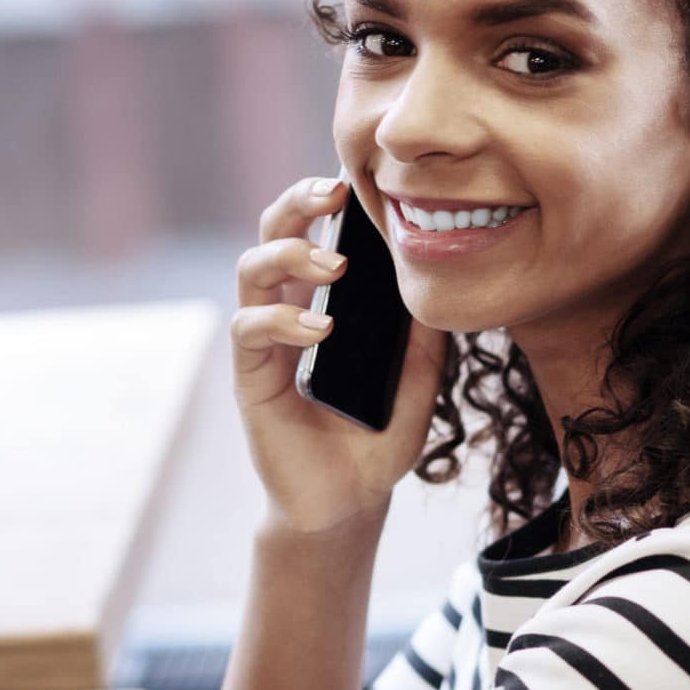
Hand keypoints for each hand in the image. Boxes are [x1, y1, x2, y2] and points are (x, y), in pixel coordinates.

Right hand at [233, 175, 448, 537]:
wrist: (348, 505)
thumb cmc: (376, 442)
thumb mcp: (418, 379)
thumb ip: (423, 333)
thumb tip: (440, 275)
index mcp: (320, 304)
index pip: (311, 234)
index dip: (325, 201)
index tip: (358, 184)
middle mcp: (286, 314)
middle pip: (271, 234)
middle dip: (297, 205)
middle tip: (336, 197)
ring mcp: (264, 345)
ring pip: (251, 271)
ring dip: (291, 256)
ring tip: (337, 270)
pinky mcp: (251, 380)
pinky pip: (249, 331)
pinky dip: (283, 321)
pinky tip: (320, 331)